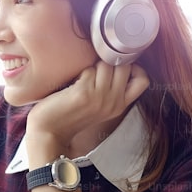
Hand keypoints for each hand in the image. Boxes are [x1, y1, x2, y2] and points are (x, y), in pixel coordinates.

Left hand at [25, 61, 149, 159]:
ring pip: (107, 65)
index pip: (143, 80)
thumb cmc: (70, 113)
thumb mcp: (99, 105)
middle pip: (125, 67)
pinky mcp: (85, 93)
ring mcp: (100, 98)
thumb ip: (111, 88)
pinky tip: (73, 82)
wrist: (49, 130)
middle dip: (111, 61)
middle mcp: (114, 102)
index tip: (119, 66)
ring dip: (94, 65)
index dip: (134, 68)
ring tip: (84, 76)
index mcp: (120, 105)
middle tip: (97, 68)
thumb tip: (116, 61)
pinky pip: (89, 69)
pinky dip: (81, 71)